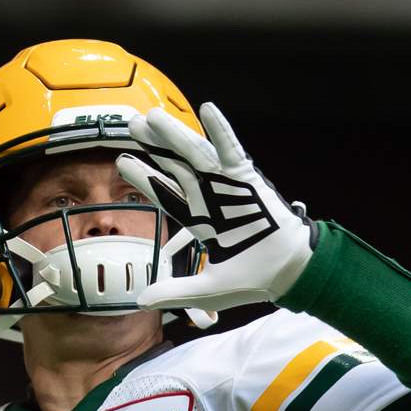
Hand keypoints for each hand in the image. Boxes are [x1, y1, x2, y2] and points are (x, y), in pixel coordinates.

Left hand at [116, 103, 315, 310]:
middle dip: (154, 147)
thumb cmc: (253, 279)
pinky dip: (220, 130)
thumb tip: (141, 301)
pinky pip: (231, 150)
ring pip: (196, 154)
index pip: (166, 194)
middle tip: (131, 124)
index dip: (145, 178)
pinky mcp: (248, 179)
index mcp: (202, 220)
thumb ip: (174, 291)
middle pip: (176, 167)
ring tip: (152, 117)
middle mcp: (211, 198)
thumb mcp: (206, 290)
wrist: (289, 273)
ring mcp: (228, 186)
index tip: (122, 162)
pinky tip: (207, 109)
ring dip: (175, 135)